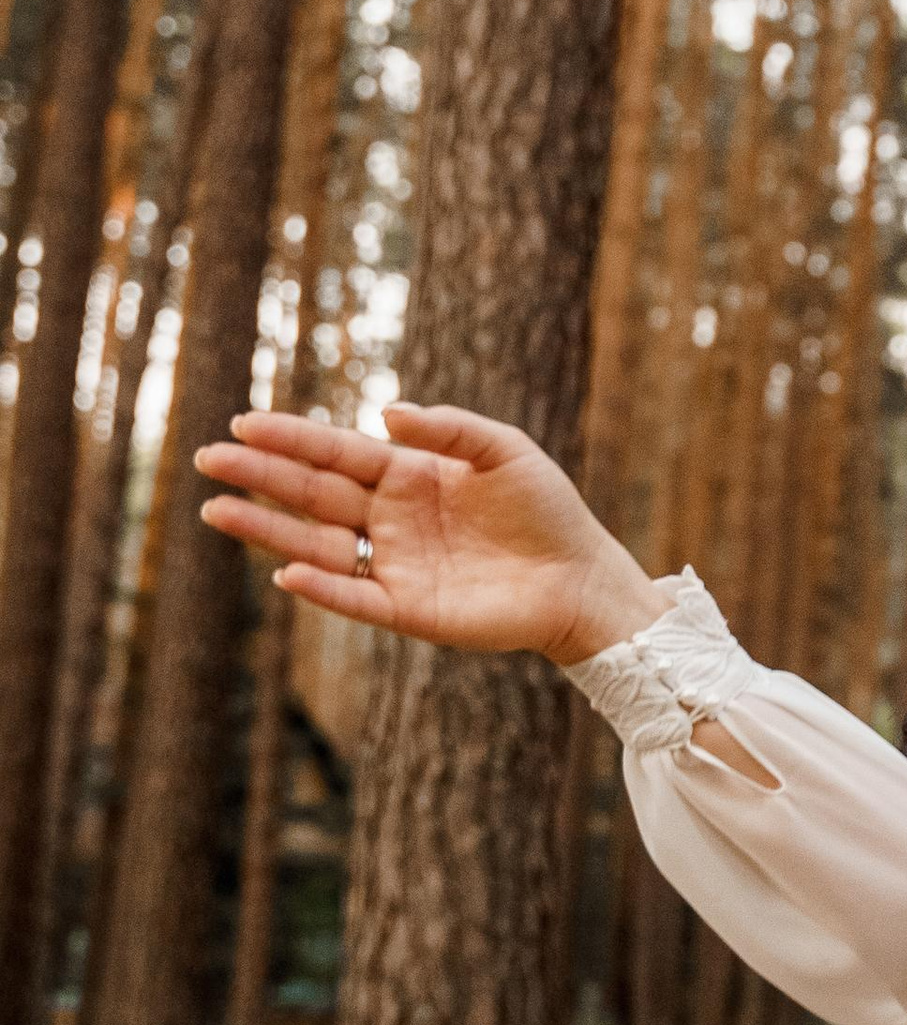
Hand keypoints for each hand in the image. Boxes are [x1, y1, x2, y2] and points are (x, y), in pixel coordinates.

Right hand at [196, 402, 665, 667]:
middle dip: (261, 475)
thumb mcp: (503, 450)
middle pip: (313, 493)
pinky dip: (322, 585)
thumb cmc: (546, 509)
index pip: (337, 453)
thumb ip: (448, 429)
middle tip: (208, 459)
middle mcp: (391, 519)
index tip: (244, 422)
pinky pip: (354, 596)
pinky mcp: (407, 609)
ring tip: (217, 510)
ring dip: (267, 529)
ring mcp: (394, 564)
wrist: (580, 577)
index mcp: (408, 475)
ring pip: (317, 543)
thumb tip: (384, 414)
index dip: (292, 438)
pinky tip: (287, 569)